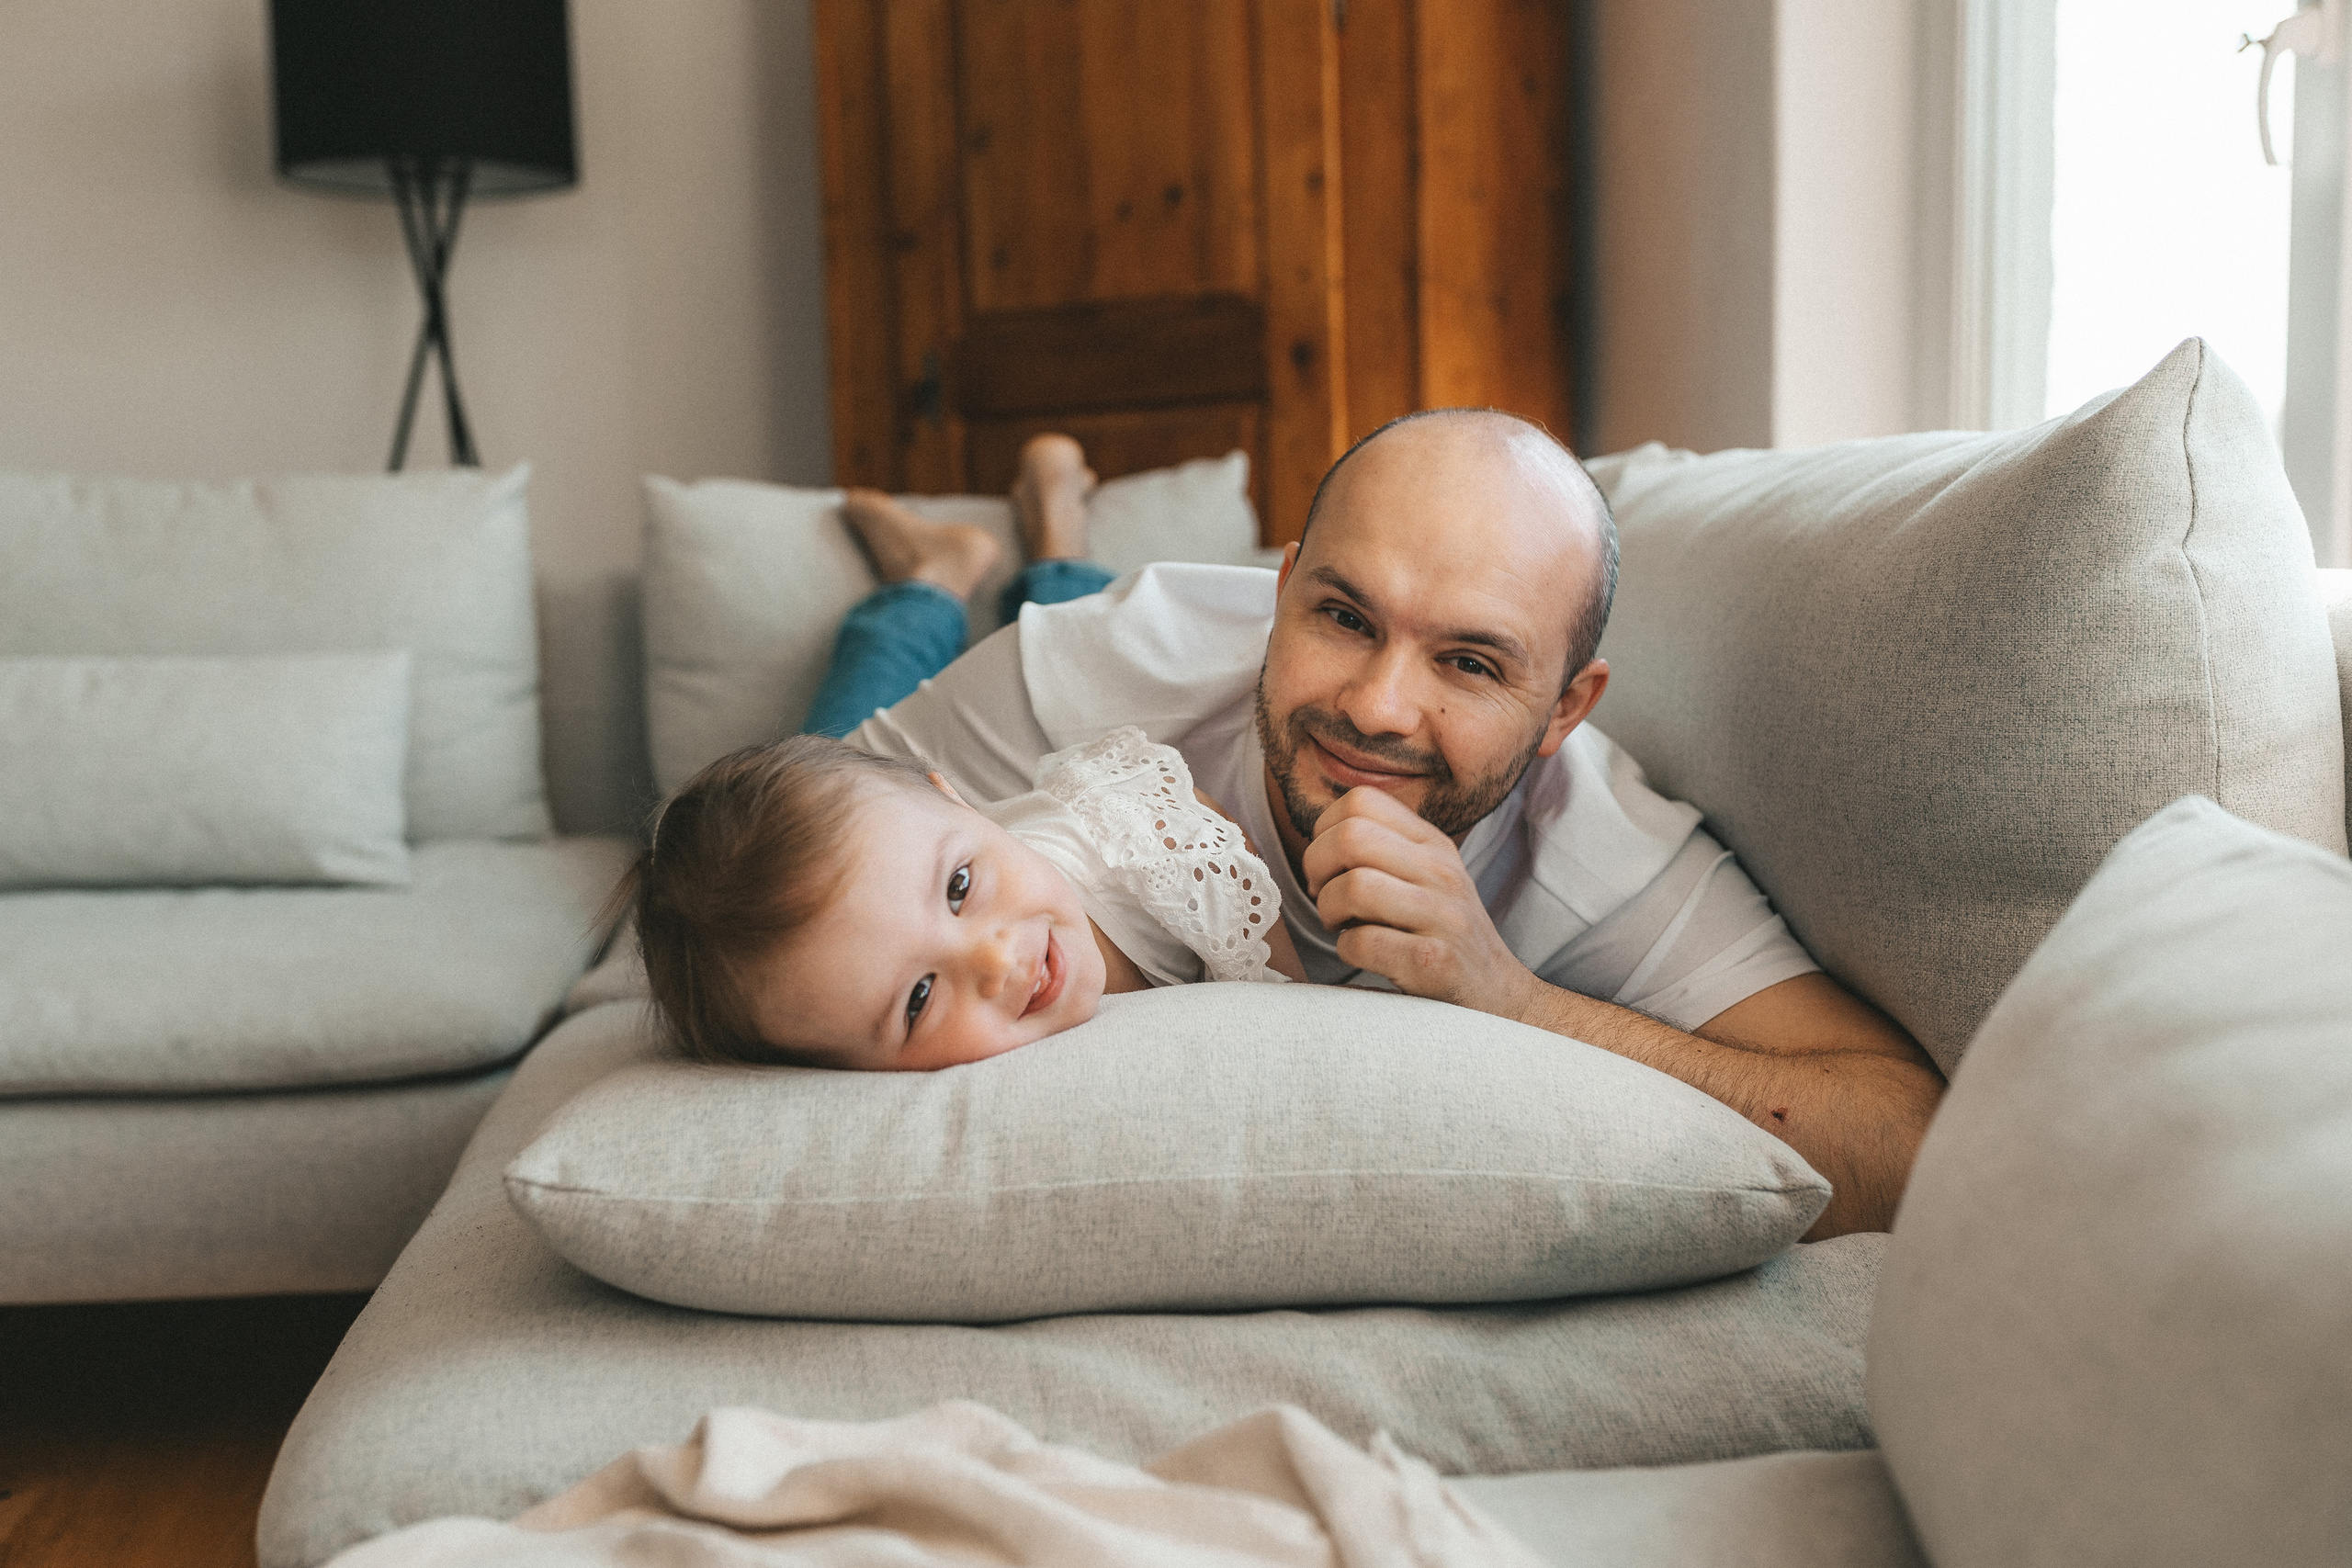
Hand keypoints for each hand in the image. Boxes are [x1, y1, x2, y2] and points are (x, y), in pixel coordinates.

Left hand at [1300, 786, 1536, 1014]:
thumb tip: (1318, 837)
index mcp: (1434, 844)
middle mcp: (1442, 872)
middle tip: (1323, 895)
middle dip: (1317, 868)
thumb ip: (1383, 848)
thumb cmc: (1441, 935)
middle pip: (1350, 837)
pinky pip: (1361, 941)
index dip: (1325, 831)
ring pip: (1352, 887)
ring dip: (1328, 911)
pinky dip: (1346, 950)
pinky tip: (1363, 955)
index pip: (1362, 801)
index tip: (1329, 866)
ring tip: (1342, 926)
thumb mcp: (1426, 878)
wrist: (1495, 994)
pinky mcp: (1433, 962)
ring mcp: (1442, 917)